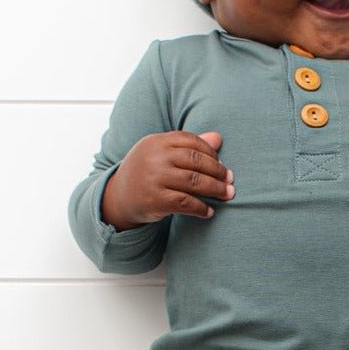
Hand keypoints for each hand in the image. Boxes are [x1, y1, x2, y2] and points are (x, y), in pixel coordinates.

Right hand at [101, 130, 232, 229]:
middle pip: (196, 160)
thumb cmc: (146, 172)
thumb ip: (189, 146)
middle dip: (218, 171)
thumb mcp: (162, 154)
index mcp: (157, 142)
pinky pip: (186, 203)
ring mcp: (155, 178)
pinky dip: (201, 208)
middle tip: (230, 180)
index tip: (221, 163)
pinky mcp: (156, 200)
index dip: (210, 152)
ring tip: (227, 194)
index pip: (191, 141)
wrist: (118, 197)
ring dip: (216, 189)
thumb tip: (219, 138)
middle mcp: (155, 158)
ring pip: (194, 181)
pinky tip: (209, 211)